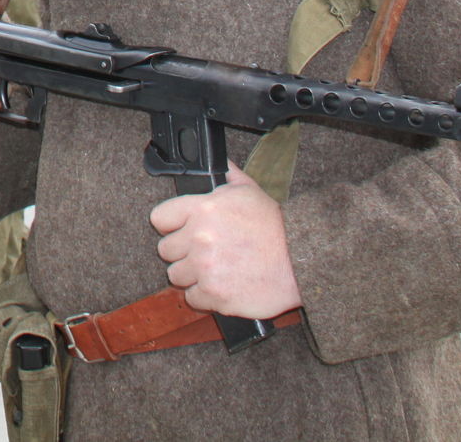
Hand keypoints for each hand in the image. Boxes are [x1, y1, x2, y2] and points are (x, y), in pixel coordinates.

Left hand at [150, 165, 302, 318]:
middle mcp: (199, 238)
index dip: (170, 225)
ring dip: (192, 275)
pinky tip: (222, 285)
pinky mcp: (214, 294)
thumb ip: (226, 175)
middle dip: (183, 251)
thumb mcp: (249, 191)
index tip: (180, 230)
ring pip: (176, 275)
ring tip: (214, 269)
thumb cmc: (276, 228)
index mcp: (203, 209)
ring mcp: (205, 268)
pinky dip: (205, 296)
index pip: (160, 217)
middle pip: (165, 249)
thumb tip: (217, 161)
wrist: (301, 262)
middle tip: (203, 252)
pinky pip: (193, 298)